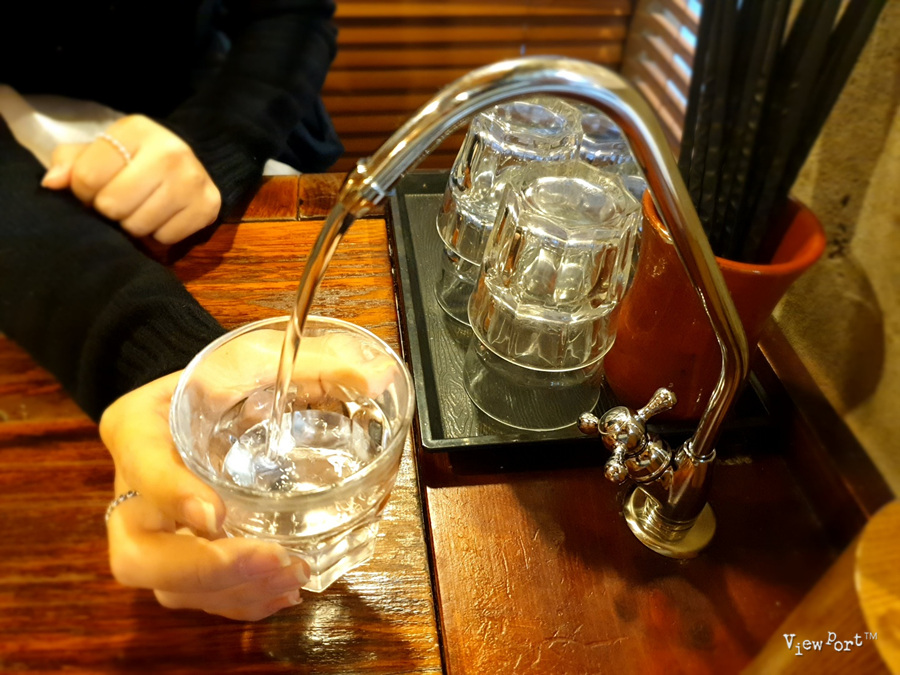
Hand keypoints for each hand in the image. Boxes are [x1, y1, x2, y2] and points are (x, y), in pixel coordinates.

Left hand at [42, 115, 220, 244]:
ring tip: (141, 208)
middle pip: (113, 205)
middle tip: (120, 201)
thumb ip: (71, 163)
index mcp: (137, 130)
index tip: (96, 187)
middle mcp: (170, 152)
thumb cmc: (136, 159)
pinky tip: (163, 215)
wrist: (192, 165)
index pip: (87, 177)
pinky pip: (165, 238)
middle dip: (109, 210)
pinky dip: (159, 233)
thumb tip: (53, 183)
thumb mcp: (101, 151)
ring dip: (132, 224)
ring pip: (138, 226)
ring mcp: (193, 181)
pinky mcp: (208, 207)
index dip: (84, 190)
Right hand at [99, 372, 309, 620]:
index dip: (171, 496)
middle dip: (205, 569)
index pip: (142, 464)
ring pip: (169, 587)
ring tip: (295, 576)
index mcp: (138, 429)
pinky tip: (284, 590)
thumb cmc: (223, 377)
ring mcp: (154, 532)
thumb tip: (378, 377)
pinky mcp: (178, 556)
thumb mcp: (257, 357)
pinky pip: (195, 597)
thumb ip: (311, 365)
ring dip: (233, 590)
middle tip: (274, 557)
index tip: (217, 513)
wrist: (198, 399)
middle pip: (138, 554)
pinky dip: (240, 600)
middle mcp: (133, 492)